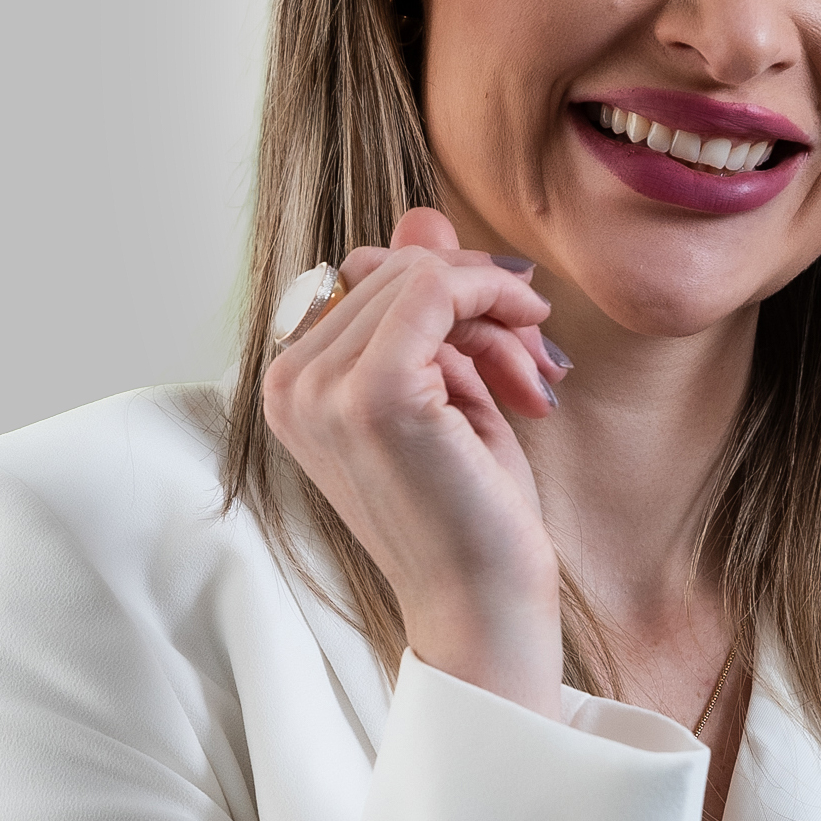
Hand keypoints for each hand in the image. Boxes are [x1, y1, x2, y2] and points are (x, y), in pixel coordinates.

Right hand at [262, 208, 568, 716]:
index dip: (448, 294)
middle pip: (395, 268)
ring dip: (496, 316)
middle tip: (532, 366)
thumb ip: (427, 302)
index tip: (509, 344)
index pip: (367, 275)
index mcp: (291, 383)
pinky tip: (527, 357)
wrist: (484, 604)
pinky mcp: (372, 395)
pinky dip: (492, 302)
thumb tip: (421, 216)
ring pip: (421, 275)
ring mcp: (323, 389)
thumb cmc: (469, 508)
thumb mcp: (450, 385)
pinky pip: (435, 289)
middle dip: (480, 304)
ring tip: (529, 382)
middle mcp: (288, 383)